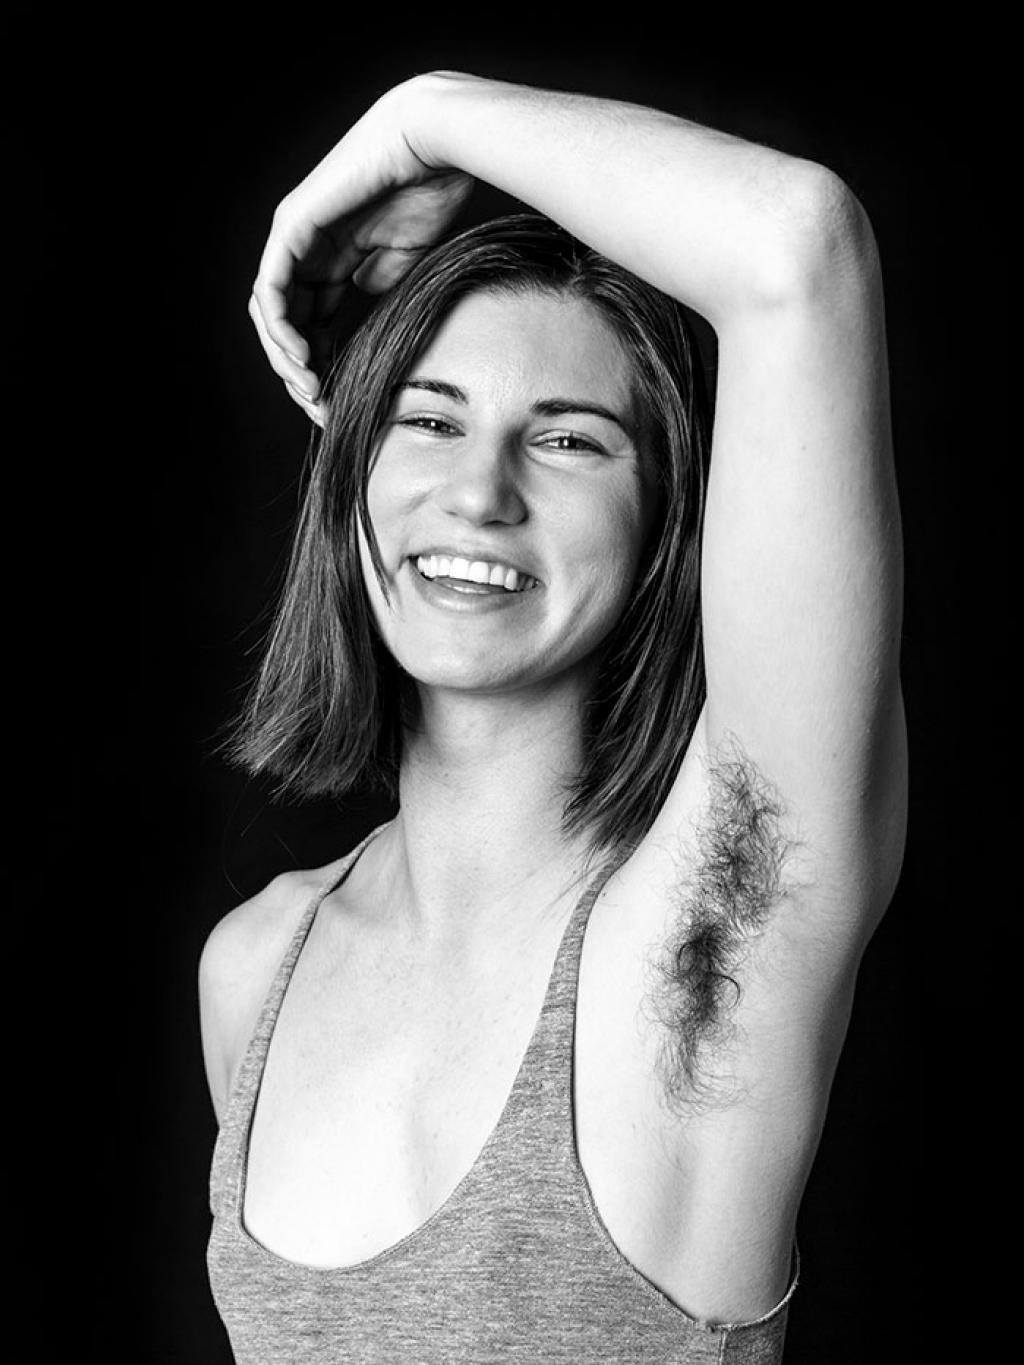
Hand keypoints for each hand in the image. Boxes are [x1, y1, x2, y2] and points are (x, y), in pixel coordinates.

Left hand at [248, 78, 473, 424]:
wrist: (432, 145)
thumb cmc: (428, 191)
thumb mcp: (401, 262)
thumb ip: (376, 289)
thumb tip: (366, 317)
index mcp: (328, 259)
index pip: (310, 325)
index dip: (320, 368)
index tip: (338, 405)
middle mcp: (303, 250)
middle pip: (285, 326)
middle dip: (300, 374)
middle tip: (322, 408)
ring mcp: (292, 237)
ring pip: (271, 313)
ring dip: (286, 359)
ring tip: (311, 389)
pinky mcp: (292, 226)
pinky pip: (272, 288)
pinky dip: (282, 328)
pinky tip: (301, 357)